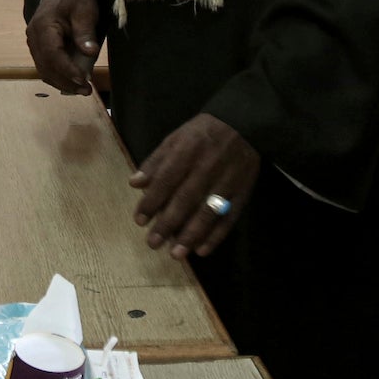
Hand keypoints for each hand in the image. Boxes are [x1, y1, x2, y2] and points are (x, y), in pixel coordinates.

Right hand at [26, 0, 100, 94]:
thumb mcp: (84, 10)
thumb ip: (85, 31)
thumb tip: (90, 52)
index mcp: (43, 25)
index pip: (52, 53)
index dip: (66, 69)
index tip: (83, 80)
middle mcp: (33, 37)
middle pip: (46, 66)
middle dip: (66, 81)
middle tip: (86, 90)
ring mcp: (34, 44)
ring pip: (44, 70)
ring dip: (62, 83)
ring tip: (82, 90)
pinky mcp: (38, 49)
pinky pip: (45, 68)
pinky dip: (58, 78)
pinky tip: (73, 83)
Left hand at [128, 113, 260, 260]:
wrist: (244, 124)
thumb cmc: (201, 133)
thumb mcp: (175, 139)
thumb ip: (155, 162)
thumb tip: (134, 183)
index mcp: (186, 152)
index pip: (165, 180)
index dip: (151, 202)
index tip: (139, 221)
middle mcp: (207, 167)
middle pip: (185, 200)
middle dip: (168, 224)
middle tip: (153, 243)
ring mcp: (227, 181)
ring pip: (208, 212)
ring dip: (191, 235)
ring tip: (176, 254)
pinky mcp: (242, 192)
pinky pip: (230, 217)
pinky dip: (217, 235)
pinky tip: (202, 250)